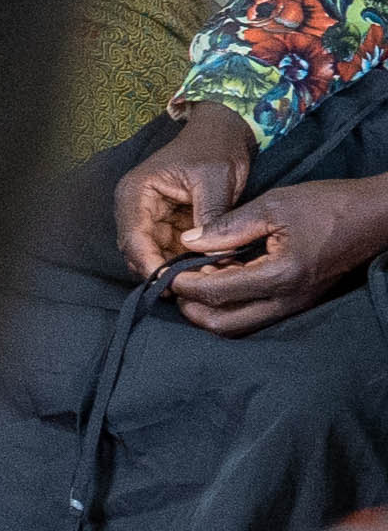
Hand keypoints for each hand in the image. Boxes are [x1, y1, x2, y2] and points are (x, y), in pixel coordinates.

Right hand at [118, 104, 259, 276]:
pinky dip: (185, 261)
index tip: (172, 284)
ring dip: (174, 268)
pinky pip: (170, 249)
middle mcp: (136, 207)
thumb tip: (214, 254)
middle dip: (162, 271)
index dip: (150, 264)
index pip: (134, 238)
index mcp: (136, 192)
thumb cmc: (215, 147)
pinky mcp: (167, 222)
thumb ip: (210, 216)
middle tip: (191, 289)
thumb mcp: (215, 180)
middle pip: (139, 250)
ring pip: (154, 254)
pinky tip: (205, 269)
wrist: (224, 131)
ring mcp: (151, 216)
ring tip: (202, 280)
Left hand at [171, 172, 387, 336]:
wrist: (376, 215)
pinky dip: (233, 307)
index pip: (216, 293)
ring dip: (212, 311)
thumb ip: (228, 227)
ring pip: (241, 326)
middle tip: (175, 284)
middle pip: (224, 325)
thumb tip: (188, 242)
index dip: (183, 285)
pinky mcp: (301, 301)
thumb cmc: (328, 204)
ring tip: (195, 283)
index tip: (163, 272)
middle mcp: (287, 300)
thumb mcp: (273, 205)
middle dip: (192, 308)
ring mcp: (296, 305)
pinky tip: (223, 281)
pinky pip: (257, 316)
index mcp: (279, 275)